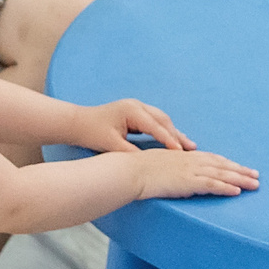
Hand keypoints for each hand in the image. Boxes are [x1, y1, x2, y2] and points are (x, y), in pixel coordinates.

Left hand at [65, 97, 193, 154]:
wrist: (77, 122)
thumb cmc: (91, 132)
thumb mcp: (111, 144)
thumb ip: (130, 152)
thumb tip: (148, 162)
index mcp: (131, 110)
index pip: (156, 126)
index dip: (169, 140)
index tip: (180, 152)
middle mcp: (137, 105)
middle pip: (163, 120)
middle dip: (177, 134)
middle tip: (191, 148)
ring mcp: (137, 107)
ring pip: (162, 119)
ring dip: (174, 132)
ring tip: (188, 145)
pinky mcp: (136, 112)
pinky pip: (155, 121)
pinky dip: (165, 131)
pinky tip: (174, 140)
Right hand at [129, 148, 260, 199]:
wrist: (130, 170)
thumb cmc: (139, 169)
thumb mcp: (161, 166)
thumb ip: (174, 170)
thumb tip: (182, 180)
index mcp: (186, 156)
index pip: (213, 159)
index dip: (229, 164)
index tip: (241, 167)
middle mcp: (192, 160)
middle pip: (223, 165)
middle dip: (241, 170)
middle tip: (257, 176)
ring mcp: (191, 170)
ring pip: (222, 174)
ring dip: (240, 179)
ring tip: (255, 185)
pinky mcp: (187, 181)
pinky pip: (211, 184)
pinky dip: (226, 187)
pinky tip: (237, 191)